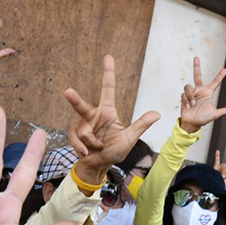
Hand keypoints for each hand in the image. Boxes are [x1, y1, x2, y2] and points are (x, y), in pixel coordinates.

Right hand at [65, 55, 159, 170]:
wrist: (100, 166)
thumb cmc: (115, 151)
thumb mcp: (130, 139)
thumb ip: (141, 125)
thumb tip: (158, 113)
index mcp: (108, 112)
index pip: (108, 89)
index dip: (108, 73)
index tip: (108, 58)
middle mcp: (93, 116)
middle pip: (82, 106)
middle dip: (74, 99)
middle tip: (68, 91)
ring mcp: (83, 126)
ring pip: (83, 131)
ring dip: (93, 143)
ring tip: (99, 148)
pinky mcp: (74, 135)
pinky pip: (76, 140)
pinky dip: (83, 148)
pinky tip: (87, 153)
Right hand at [179, 57, 225, 132]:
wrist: (191, 124)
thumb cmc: (203, 119)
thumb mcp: (214, 114)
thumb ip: (223, 111)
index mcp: (208, 93)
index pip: (215, 82)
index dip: (220, 76)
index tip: (225, 69)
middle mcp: (199, 91)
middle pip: (197, 75)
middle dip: (196, 66)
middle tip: (196, 57)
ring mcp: (191, 93)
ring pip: (188, 87)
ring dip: (190, 96)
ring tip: (193, 105)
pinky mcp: (184, 97)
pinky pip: (184, 94)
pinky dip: (186, 101)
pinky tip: (188, 107)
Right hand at [214, 150, 225, 185]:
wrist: (214, 187)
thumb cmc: (220, 185)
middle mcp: (224, 169)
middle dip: (225, 171)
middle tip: (223, 177)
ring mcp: (219, 168)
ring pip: (222, 165)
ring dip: (222, 171)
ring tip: (221, 177)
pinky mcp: (214, 168)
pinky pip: (216, 161)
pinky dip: (217, 156)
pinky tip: (217, 151)